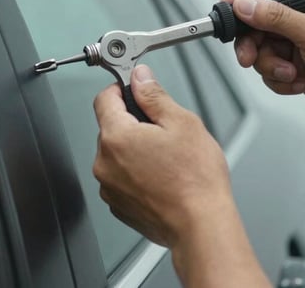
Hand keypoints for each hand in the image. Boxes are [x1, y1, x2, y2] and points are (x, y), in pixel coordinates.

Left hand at [92, 65, 234, 247]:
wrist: (200, 226)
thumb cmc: (195, 180)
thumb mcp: (181, 122)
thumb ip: (154, 95)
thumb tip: (140, 78)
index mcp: (116, 137)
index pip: (104, 98)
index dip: (122, 89)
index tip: (136, 90)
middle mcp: (104, 163)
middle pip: (111, 127)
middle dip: (135, 123)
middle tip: (164, 131)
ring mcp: (109, 187)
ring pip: (117, 154)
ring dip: (136, 150)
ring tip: (167, 160)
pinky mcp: (118, 205)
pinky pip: (122, 178)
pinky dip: (137, 174)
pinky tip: (162, 177)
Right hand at [222, 0, 304, 126]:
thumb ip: (276, 18)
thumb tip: (244, 4)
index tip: (225, 10)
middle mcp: (304, 18)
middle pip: (258, 23)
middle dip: (254, 44)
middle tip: (248, 58)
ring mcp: (298, 43)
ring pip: (261, 50)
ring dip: (271, 66)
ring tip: (290, 75)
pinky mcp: (295, 66)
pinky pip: (269, 70)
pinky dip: (279, 80)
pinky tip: (299, 83)